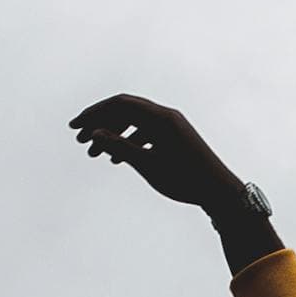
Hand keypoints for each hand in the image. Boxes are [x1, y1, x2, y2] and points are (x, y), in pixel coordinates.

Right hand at [68, 93, 249, 216]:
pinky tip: (117, 159)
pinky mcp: (176, 137)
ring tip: (96, 154)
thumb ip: (119, 147)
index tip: (75, 128)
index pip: (119, 104)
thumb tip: (94, 133)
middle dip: (100, 123)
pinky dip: (129, 142)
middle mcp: (167, 116)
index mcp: (160, 117)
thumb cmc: (185, 179)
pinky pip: (146, 133)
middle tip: (80, 140)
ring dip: (113, 135)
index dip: (94, 114)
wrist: (220, 192)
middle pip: (125, 111)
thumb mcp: (147, 165)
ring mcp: (173, 126)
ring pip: (134, 123)